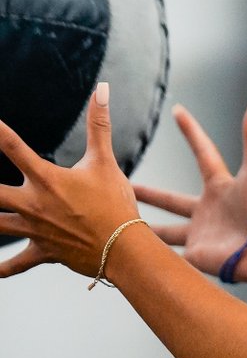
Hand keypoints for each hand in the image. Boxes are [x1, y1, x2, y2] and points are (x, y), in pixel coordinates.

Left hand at [0, 83, 139, 278]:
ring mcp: (35, 230)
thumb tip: (101, 89)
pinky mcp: (43, 252)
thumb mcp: (105, 161)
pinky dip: (2, 268)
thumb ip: (99, 125)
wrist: (123, 247)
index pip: (12, 147)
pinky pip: (15, 264)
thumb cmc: (115, 203)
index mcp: (47, 179)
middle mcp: (33, 204)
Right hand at [134, 96, 246, 283]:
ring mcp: (200, 233)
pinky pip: (168, 255)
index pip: (202, 152)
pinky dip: (150, 254)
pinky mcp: (195, 256)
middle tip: (125, 185)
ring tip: (120, 224)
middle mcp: (208, 209)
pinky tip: (130, 253)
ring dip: (143, 228)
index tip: (177, 110)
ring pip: (164, 230)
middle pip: (171, 199)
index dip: (191, 131)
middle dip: (149, 193)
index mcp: (221, 185)